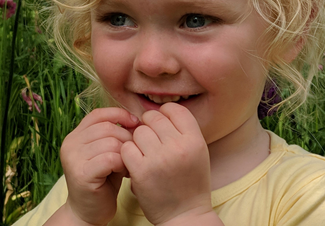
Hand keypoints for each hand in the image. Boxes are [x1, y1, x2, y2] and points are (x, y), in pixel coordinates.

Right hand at [60, 107, 139, 225]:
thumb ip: (115, 136)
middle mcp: (70, 144)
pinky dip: (122, 163)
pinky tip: (125, 172)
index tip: (136, 123)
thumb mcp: (108, 152)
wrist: (89, 212)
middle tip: (135, 153)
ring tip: (129, 164)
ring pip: (110, 142)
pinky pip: (109, 158)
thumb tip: (137, 120)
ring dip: (126, 152)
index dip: (119, 114)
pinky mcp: (81, 174)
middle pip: (107, 128)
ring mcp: (73, 158)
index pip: (98, 114)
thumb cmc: (103, 181)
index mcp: (75, 136)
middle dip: (127, 138)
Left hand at [120, 103, 212, 224]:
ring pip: (138, 131)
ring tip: (144, 153)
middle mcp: (178, 146)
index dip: (165, 113)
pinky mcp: (142, 171)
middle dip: (149, 126)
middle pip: (154, 118)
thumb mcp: (197, 152)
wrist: (185, 215)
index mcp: (195, 140)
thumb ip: (182, 130)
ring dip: (137, 140)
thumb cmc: (190, 182)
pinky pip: (127, 148)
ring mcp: (159, 158)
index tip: (161, 124)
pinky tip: (135, 162)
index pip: (175, 109)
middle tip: (151, 141)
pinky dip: (128, 154)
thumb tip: (160, 109)